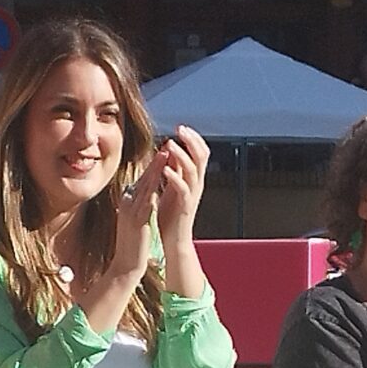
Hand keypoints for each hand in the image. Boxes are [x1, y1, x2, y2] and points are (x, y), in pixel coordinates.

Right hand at [88, 151, 168, 299]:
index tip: (164, 152)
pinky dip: (155, 188)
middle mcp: (127, 203)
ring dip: (156, 170)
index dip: (153, 166)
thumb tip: (147, 194)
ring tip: (165, 156)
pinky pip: (147, 201)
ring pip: (145, 186)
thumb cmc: (132, 244)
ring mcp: (131, 211)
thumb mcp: (135, 219)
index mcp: (128, 202)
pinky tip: (163, 180)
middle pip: (144, 178)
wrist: (126, 265)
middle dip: (156, 162)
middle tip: (166, 146)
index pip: (142, 180)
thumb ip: (140, 205)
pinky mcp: (138, 221)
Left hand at [151, 126, 209, 244]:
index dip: (193, 139)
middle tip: (180, 128)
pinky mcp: (185, 206)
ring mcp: (192, 195)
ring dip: (182, 155)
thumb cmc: (171, 214)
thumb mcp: (173, 188)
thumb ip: (174, 170)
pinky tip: (166, 169)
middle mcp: (197, 184)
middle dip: (191, 141)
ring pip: (192, 170)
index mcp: (194, 179)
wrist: (174, 240)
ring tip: (171, 144)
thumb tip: (170, 149)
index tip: (181, 127)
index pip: (200, 153)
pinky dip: (175, 177)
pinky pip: (183, 189)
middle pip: (201, 157)